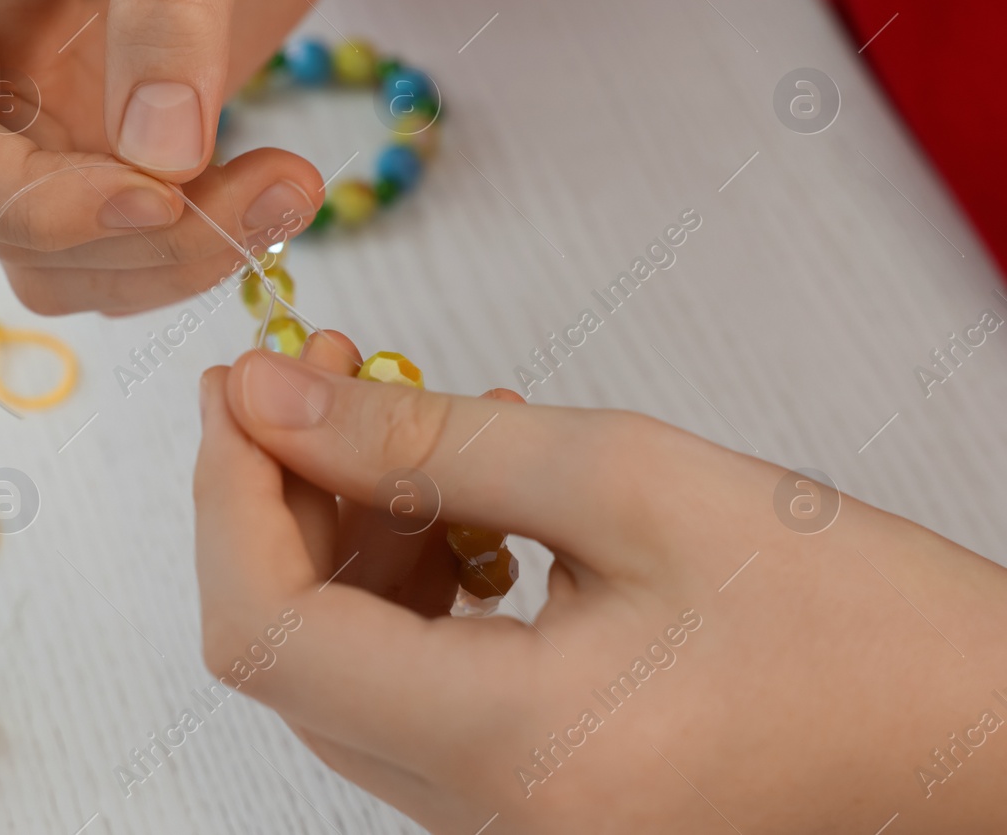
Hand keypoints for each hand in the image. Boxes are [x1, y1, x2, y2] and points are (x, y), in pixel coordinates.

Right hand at [0, 0, 343, 315]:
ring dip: (173, 261)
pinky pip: (123, 249)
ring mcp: (41, 114)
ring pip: (61, 259)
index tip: (156, 198)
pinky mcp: (108, 146)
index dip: (24, 201)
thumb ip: (173, 9)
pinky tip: (274, 194)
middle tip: (268, 199)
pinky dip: (196, 251)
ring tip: (290, 192)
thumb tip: (159, 162)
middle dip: (130, 242)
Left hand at [195, 338, 1006, 833]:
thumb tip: (273, 397)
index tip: (238, 381)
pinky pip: (410, 690)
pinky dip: (406, 585)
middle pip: (291, 652)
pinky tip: (467, 508)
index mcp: (510, 755)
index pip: (267, 634)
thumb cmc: (853, 618)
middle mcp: (481, 821)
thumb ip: (428, 441)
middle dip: (280, 497)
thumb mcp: (631, 483)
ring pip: (343, 667)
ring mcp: (498, 824)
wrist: (974, 738)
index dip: (228, 494)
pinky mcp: (525, 800)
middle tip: (321, 370)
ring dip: (344, 532)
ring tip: (410, 420)